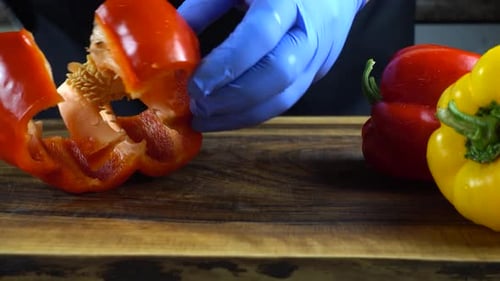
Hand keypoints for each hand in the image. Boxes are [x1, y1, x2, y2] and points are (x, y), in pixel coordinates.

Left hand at [178, 0, 363, 131]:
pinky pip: (287, 100)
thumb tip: (170, 43)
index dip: (228, 65)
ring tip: (206, 120)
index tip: (195, 86)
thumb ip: (206, 7)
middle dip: (234, 98)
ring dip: (242, 115)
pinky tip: (228, 117)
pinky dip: (255, 113)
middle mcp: (310, 30)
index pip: (261, 36)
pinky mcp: (319, 73)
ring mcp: (321, 55)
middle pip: (279, 75)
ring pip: (286, 97)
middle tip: (198, 108)